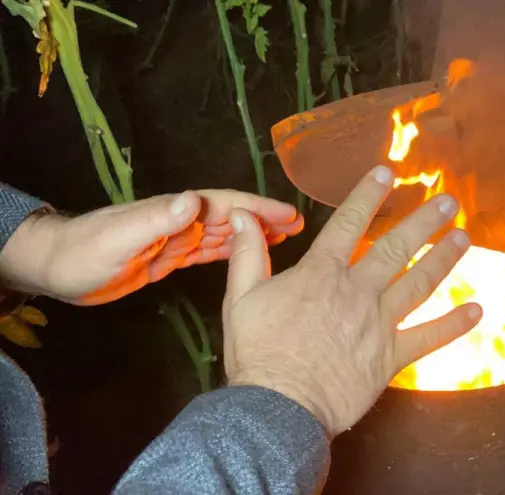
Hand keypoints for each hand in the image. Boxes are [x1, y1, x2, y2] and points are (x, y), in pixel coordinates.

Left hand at [0, 190, 302, 304]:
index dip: (256, 208)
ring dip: (252, 235)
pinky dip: (231, 252)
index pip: (223, 205)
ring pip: (223, 234)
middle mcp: (179, 221)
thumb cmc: (84, 251)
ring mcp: (174, 240)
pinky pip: (207, 252)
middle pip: (230, 217)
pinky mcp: (168, 258)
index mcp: (173, 212)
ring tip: (285, 240)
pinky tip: (248, 257)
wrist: (55, 268)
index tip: (288, 214)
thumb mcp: (120, 236)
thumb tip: (195, 200)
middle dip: (264, 219)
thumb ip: (157, 218)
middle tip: (299, 226)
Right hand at [222, 165, 481, 435]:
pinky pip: (429, 337)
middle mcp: (357, 290)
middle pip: (396, 248)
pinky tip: (477, 311)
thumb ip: (247, 255)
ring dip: (444, 259)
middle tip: (448, 202)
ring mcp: (379, 322)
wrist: (281, 405)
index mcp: (321, 274)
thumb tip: (243, 216)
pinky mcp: (392, 356)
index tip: (388, 172)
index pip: (349, 223)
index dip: (368, 194)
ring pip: (418, 283)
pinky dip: (455, 324)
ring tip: (463, 238)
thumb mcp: (240, 299)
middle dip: (424, 221)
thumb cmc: (259, 354)